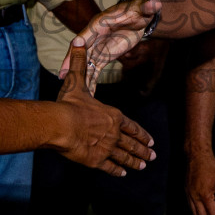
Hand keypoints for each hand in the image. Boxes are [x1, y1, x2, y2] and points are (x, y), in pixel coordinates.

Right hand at [55, 41, 155, 174]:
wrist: (62, 125)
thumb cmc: (70, 104)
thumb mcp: (76, 80)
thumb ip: (79, 62)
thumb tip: (79, 41)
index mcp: (112, 116)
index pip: (131, 126)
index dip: (141, 133)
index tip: (150, 140)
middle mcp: (114, 133)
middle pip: (132, 143)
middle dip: (143, 150)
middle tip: (152, 156)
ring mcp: (107, 148)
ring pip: (125, 156)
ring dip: (135, 161)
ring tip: (143, 166)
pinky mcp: (96, 160)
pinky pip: (110, 167)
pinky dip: (118, 170)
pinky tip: (123, 173)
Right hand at [61, 0, 160, 85]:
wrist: (139, 16)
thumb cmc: (139, 9)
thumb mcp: (143, 7)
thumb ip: (147, 7)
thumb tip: (155, 5)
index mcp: (100, 23)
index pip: (86, 34)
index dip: (79, 44)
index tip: (71, 52)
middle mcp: (95, 35)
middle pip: (80, 50)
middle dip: (71, 62)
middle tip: (63, 76)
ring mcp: (98, 46)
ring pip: (85, 62)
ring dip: (79, 75)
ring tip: (72, 90)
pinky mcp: (104, 55)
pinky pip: (94, 69)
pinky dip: (90, 80)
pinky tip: (87, 93)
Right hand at [186, 149, 214, 214]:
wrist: (196, 156)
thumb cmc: (210, 166)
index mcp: (205, 195)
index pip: (211, 214)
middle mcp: (195, 196)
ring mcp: (189, 194)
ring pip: (194, 212)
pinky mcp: (187, 190)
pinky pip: (190, 206)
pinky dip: (196, 212)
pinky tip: (201, 213)